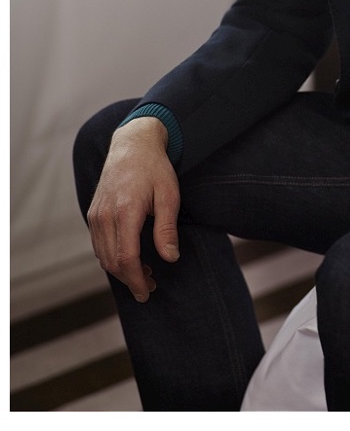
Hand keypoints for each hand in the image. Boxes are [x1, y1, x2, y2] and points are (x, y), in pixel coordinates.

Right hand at [86, 117, 180, 301]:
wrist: (133, 144)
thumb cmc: (155, 168)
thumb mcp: (169, 195)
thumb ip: (167, 228)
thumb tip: (170, 258)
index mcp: (125, 211)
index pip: (126, 258)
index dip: (136, 280)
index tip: (147, 292)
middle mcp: (105, 215)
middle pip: (112, 262)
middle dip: (130, 279)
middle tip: (151, 286)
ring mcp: (96, 214)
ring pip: (103, 256)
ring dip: (121, 270)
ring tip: (144, 273)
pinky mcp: (93, 213)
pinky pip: (99, 244)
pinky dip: (112, 257)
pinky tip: (130, 257)